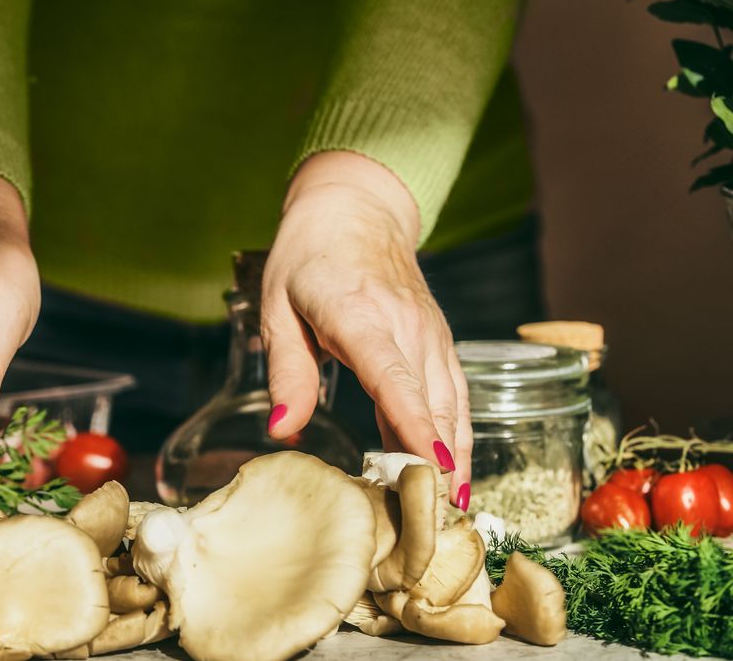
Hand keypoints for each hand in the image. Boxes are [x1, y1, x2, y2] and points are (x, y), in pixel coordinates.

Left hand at [262, 151, 471, 507]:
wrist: (355, 208)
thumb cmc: (307, 257)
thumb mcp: (277, 307)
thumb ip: (285, 371)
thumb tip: (282, 429)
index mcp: (360, 315)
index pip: (393, 376)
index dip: (412, 425)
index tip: (430, 469)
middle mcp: (406, 326)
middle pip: (430, 403)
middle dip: (436, 465)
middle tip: (430, 524)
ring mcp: (430, 333)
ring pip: (451, 405)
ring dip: (454, 459)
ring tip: (448, 516)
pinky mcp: (439, 341)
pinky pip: (453, 396)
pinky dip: (456, 437)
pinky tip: (453, 475)